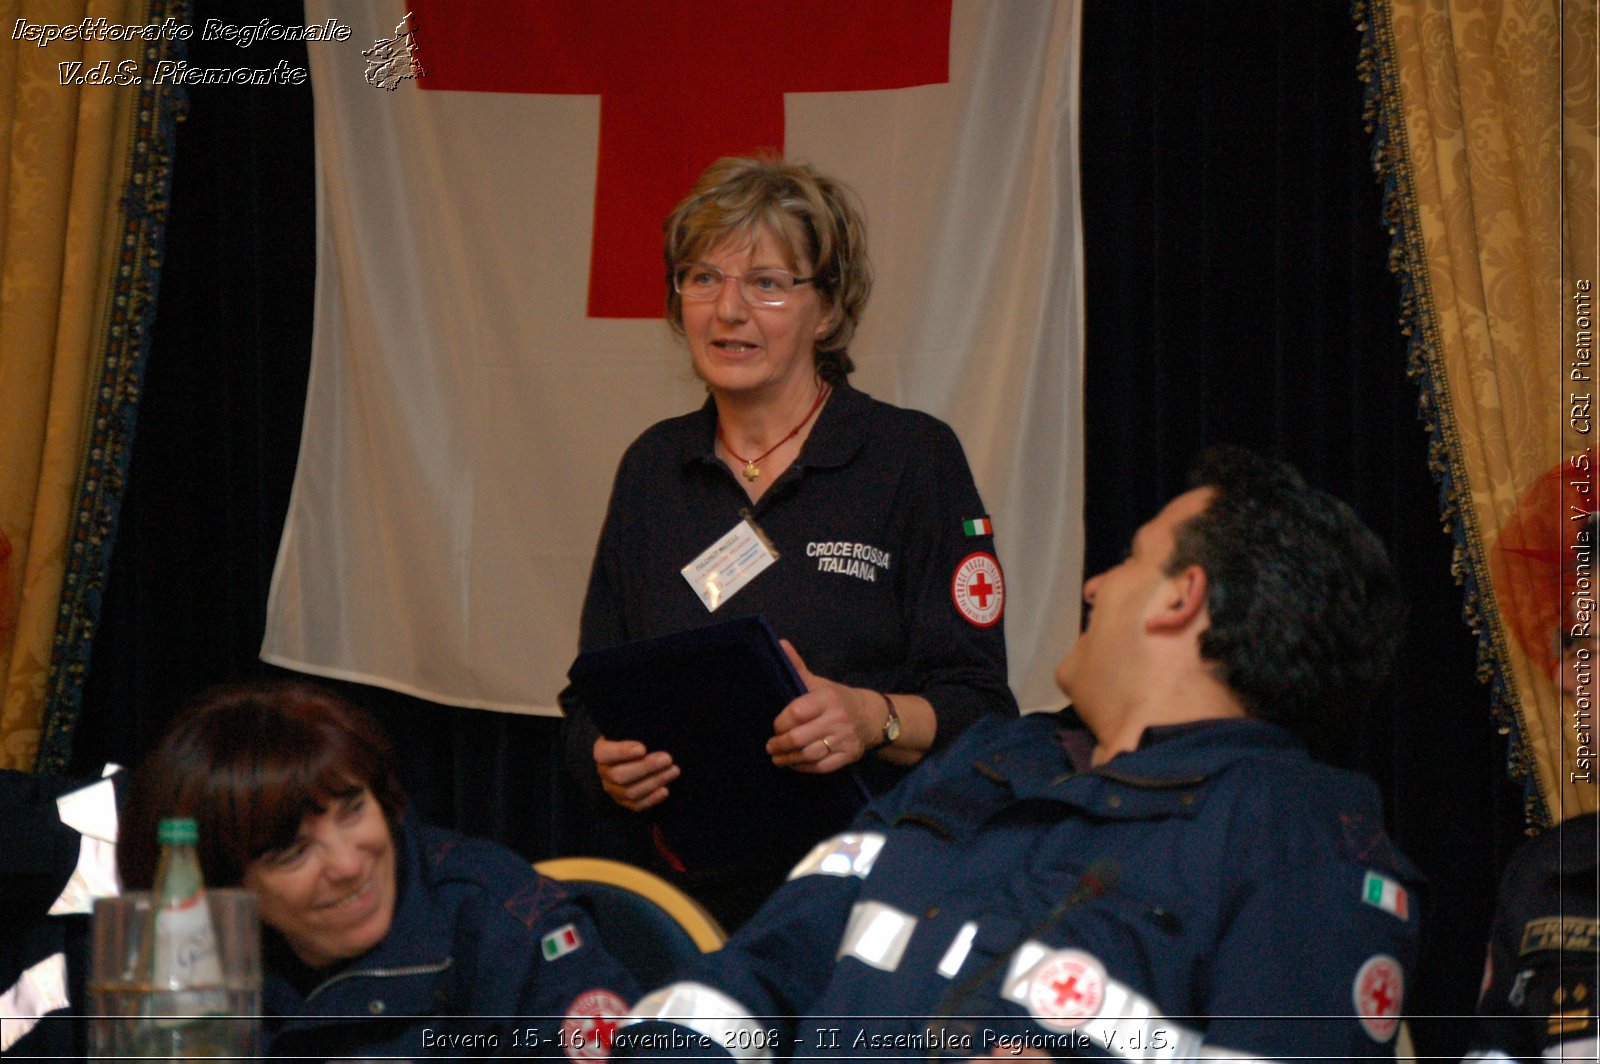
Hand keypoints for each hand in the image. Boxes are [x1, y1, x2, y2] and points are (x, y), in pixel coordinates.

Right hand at [593, 737, 678, 811]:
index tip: (642, 748)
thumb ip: (637, 733)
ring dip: (654, 781)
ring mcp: (613, 790)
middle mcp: (604, 773)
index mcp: (602, 753)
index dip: (622, 752)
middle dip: (646, 768)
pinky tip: (665, 790)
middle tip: (667, 759)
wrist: (627, 758)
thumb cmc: (631, 741)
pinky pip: (636, 805)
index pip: (605, 754)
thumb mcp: (629, 733)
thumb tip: (655, 733)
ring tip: (674, 771)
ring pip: (630, 792)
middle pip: (619, 775)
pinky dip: (651, 799)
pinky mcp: (624, 802)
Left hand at [766, 641, 878, 773]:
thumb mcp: (819, 682)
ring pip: (809, 754)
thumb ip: (797, 667)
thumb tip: (780, 644)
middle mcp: (836, 719)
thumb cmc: (836, 699)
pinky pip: (822, 767)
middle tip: (770, 747)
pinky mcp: (848, 755)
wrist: (870, 716)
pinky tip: (794, 764)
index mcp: (827, 699)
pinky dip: (804, 768)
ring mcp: (843, 739)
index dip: (781, 723)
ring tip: (777, 758)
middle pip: (800, 738)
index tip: (775, 726)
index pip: (796, 713)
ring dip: (788, 759)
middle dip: (780, 744)